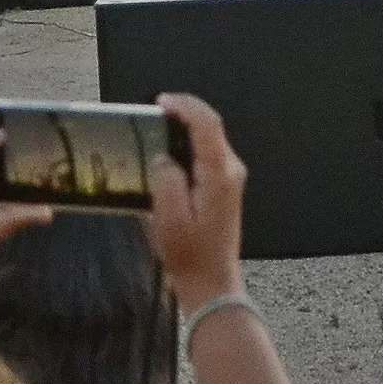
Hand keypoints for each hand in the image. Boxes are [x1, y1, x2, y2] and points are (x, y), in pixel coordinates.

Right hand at [148, 93, 248, 308]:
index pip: (207, 124)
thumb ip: (165, 180)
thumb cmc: (191, 255)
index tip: (161, 102)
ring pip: (209, 141)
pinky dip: (188, 147)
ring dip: (184, 131)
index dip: (185, 106)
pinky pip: (207, 156)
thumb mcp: (169, 218)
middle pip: (210, 127)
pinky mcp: (224, 189)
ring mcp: (230, 180)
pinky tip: (167, 156)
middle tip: (152, 114)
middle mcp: (230, 171)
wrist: (211, 281)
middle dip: (182, 114)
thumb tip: (162, 158)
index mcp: (219, 174)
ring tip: (155, 131)